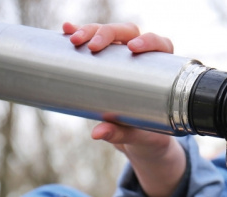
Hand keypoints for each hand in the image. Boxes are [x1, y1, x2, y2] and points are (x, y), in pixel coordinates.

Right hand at [62, 22, 183, 196]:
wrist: (138, 137)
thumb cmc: (145, 133)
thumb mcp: (136, 134)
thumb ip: (120, 133)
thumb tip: (96, 133)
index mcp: (160, 70)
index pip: (159, 45)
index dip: (148, 41)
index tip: (133, 48)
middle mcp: (142, 57)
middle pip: (128, 33)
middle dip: (108, 33)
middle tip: (92, 47)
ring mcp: (122, 56)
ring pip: (108, 33)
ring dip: (90, 30)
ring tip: (73, 40)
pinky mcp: (105, 60)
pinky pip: (92, 42)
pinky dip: (79, 34)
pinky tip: (66, 30)